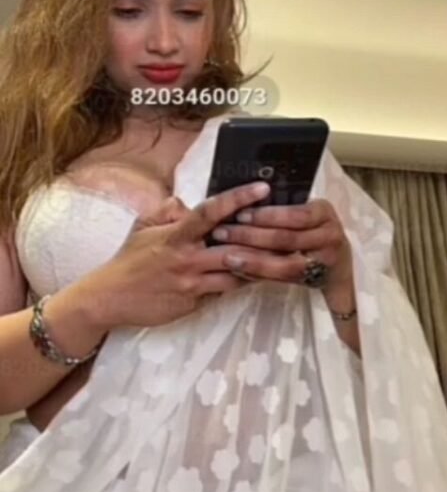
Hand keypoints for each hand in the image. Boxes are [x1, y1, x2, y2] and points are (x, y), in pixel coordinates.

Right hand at [85, 181, 280, 330]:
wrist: (109, 298)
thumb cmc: (128, 261)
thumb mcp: (144, 228)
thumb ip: (168, 213)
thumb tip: (184, 204)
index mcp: (176, 234)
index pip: (211, 212)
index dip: (238, 199)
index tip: (262, 188)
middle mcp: (187, 258)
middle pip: (234, 247)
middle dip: (263, 239)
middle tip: (292, 230)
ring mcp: (192, 282)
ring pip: (236, 273)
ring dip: (260, 265)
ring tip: (286, 256)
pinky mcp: (193, 302)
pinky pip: (223, 292)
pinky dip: (239, 284)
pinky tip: (259, 277)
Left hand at [210, 199, 353, 287]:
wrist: (338, 265)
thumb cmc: (311, 229)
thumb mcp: (303, 212)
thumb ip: (281, 208)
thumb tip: (241, 199)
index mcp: (323, 211)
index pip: (295, 214)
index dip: (266, 216)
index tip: (239, 213)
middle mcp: (329, 235)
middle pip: (287, 238)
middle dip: (251, 236)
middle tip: (221, 233)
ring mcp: (325, 261)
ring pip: (284, 264)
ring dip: (252, 259)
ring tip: (226, 256)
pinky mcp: (315, 280)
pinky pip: (283, 279)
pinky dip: (260, 274)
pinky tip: (239, 270)